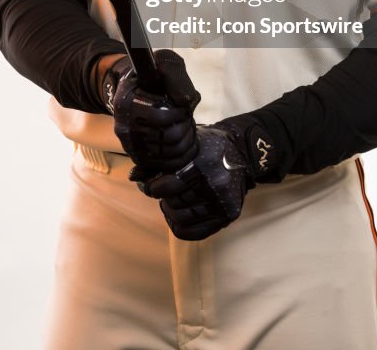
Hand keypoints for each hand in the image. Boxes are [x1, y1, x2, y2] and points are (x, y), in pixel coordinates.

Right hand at [102, 50, 200, 172]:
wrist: (134, 89)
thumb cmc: (151, 75)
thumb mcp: (163, 63)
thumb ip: (175, 76)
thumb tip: (185, 102)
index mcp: (126, 102)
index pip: (161, 117)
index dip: (180, 112)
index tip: (183, 105)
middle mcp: (124, 126)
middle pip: (169, 138)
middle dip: (186, 127)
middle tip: (187, 117)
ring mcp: (130, 144)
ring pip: (171, 154)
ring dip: (187, 140)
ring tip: (187, 127)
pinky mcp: (138, 157)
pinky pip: (167, 165)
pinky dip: (182, 155)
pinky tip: (185, 141)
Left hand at [137, 119, 276, 240]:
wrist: (242, 151)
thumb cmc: (208, 145)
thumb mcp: (187, 144)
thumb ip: (160, 159)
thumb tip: (134, 176)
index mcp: (203, 163)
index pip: (168, 186)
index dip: (153, 187)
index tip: (150, 185)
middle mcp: (215, 184)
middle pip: (174, 202)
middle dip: (163, 198)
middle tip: (162, 192)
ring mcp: (223, 202)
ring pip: (182, 218)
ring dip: (170, 212)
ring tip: (171, 202)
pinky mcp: (229, 214)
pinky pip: (196, 232)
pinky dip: (180, 227)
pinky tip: (176, 217)